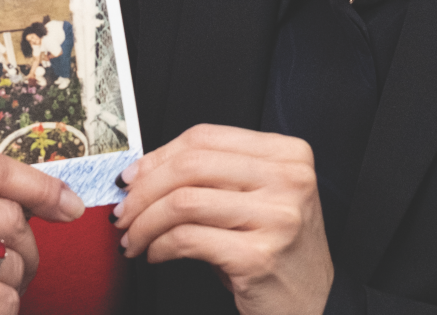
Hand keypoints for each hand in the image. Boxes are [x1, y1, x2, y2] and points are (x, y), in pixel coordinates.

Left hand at [112, 125, 331, 314]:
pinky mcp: (259, 257)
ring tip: (134, 238)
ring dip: (145, 222)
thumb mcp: (255, 199)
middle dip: (144, 190)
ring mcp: (277, 218)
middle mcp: (289, 180)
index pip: (205, 137)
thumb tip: (142, 170)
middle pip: (191, 166)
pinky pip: (188, 240)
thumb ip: (213, 175)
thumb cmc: (275, 250)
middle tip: (124, 211)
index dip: (158, 156)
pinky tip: (154, 254)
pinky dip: (159, 246)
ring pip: (183, 202)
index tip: (132, 176)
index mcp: (288, 154)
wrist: (312, 303)